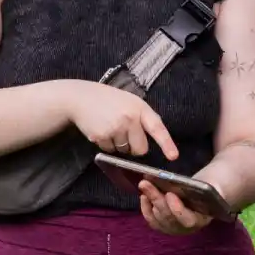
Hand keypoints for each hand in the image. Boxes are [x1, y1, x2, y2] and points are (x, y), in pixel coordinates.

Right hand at [62, 81, 178, 160]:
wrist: (81, 98)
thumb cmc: (109, 100)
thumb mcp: (130, 101)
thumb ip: (143, 116)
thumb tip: (158, 135)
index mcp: (140, 108)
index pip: (157, 128)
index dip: (166, 143)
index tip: (173, 156)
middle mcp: (129, 119)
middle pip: (140, 149)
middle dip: (135, 147)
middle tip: (125, 132)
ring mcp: (115, 128)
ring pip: (125, 151)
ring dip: (119, 144)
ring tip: (110, 126)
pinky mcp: (101, 137)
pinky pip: (110, 151)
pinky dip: (107, 144)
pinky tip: (102, 130)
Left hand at [139, 180, 213, 235]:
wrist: (204, 194)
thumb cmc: (209, 188)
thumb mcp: (214, 185)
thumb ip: (212, 187)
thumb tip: (206, 186)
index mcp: (202, 219)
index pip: (188, 220)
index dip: (177, 209)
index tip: (169, 194)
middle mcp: (186, 228)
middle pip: (169, 217)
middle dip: (157, 199)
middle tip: (145, 182)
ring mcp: (174, 228)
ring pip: (158, 218)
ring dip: (150, 201)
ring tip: (144, 184)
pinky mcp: (164, 225)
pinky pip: (152, 220)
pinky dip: (146, 208)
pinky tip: (143, 195)